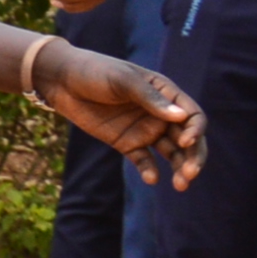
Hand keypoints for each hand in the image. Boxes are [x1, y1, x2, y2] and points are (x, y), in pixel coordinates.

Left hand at [34, 39, 201, 187]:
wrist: (62, 81)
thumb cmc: (96, 72)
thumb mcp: (123, 81)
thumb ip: (150, 99)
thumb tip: (182, 117)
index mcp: (166, 94)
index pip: (192, 116)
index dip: (195, 130)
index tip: (185, 141)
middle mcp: (161, 114)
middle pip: (187, 139)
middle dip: (193, 156)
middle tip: (190, 174)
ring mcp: (145, 130)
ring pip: (171, 153)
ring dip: (179, 168)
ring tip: (180, 185)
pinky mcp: (127, 143)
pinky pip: (144, 160)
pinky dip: (150, 170)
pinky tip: (152, 179)